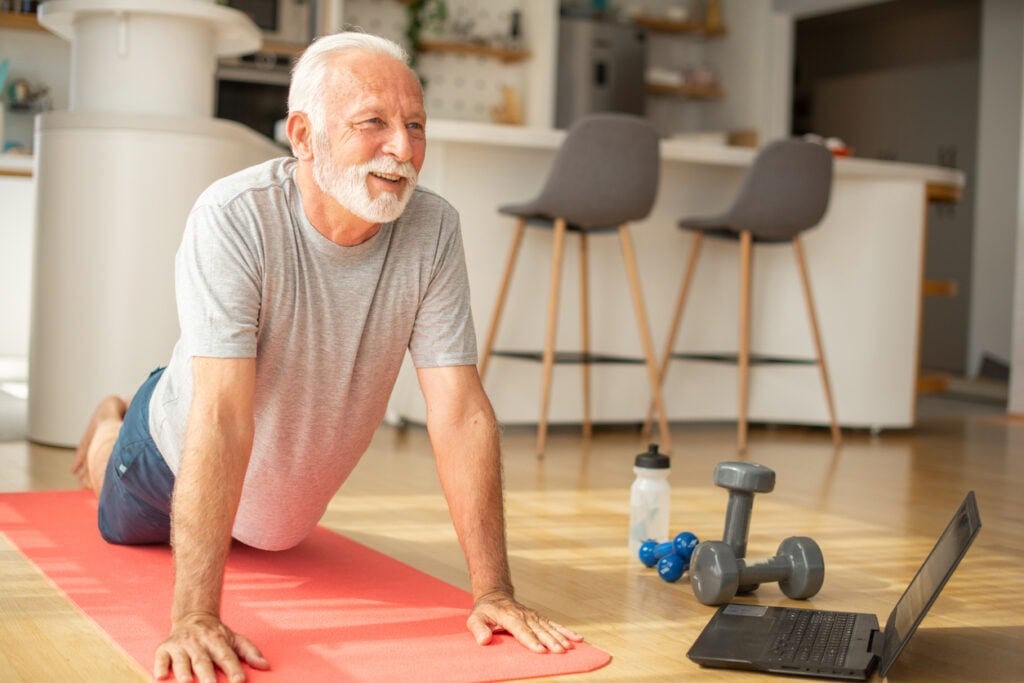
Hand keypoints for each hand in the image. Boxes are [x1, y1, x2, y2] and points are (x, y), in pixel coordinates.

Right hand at [154, 613, 268, 682]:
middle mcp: (198, 642)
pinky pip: (161, 658)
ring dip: (183, 671)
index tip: (239, 681)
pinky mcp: (164, 648)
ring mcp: (181, 645)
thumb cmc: (216, 635)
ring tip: (187, 682)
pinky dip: (160, 666)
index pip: (227, 656)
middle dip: (207, 674)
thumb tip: (266, 666)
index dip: (233, 669)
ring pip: (182, 660)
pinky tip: (161, 676)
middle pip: (203, 660)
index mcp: (217, 640)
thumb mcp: (234, 639)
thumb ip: (250, 652)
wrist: (193, 617)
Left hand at [466, 590, 583, 653]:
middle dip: (550, 641)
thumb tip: (484, 640)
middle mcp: (524, 615)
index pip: (521, 630)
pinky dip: (566, 631)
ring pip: (548, 627)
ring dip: (560, 637)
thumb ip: (478, 629)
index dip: (531, 640)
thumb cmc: (484, 611)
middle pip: (538, 630)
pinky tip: (577, 638)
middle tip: (560, 651)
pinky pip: (554, 624)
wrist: (495, 596)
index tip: (541, 650)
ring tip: (569, 647)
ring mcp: (533, 615)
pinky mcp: (539, 617)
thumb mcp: (474, 618)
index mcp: (509, 616)